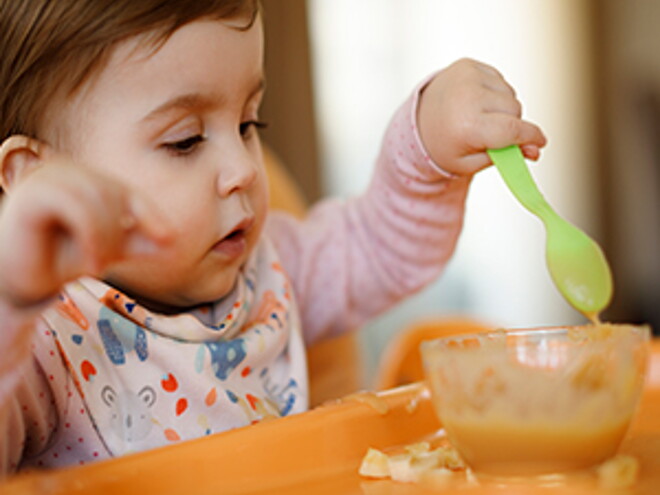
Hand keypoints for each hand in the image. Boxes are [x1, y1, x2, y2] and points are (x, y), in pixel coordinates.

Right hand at [0, 157, 172, 308]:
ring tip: (99, 266)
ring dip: (106, 237)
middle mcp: (66, 171)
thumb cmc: (59, 260)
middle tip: (108, 265)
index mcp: (86, 180)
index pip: (128, 193)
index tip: (170, 240)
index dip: (150, 215)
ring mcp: (46, 175)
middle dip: (120, 233)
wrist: (18, 281)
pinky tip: (90, 261)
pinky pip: (76, 205)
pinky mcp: (32, 191)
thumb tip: (175, 239)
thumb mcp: (108, 250)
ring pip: (97, 197)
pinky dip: (91, 235)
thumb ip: (137, 241)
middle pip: (114, 194)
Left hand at [417, 58, 546, 175]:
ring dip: (503, 109)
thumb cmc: (445, 145)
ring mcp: (467, 77)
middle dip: (511, 125)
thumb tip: (536, 149)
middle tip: (490, 134)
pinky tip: (476, 103)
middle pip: (515, 111)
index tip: (541, 142)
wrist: (418, 120)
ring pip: (510, 95)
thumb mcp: (470, 163)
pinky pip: (500, 82)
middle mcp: (467, 97)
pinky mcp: (468, 65)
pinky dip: (495, 94)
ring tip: (480, 117)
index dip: (531, 136)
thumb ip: (505, 157)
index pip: (512, 129)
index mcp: (466, 126)